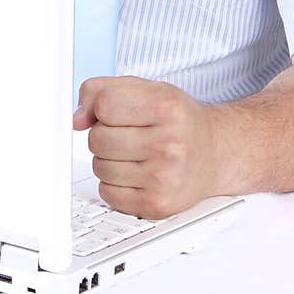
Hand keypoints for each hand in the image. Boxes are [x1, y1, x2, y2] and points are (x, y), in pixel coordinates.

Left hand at [72, 76, 216, 218]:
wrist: (216, 153)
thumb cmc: (179, 121)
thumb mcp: (149, 89)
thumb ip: (104, 90)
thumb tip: (76, 118)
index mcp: (167, 107)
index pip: (104, 104)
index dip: (100, 108)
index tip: (112, 111)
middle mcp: (169, 143)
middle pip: (98, 139)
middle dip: (104, 135)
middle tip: (127, 134)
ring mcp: (164, 178)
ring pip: (99, 167)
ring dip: (109, 160)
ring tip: (135, 154)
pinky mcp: (157, 205)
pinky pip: (107, 193)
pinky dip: (114, 184)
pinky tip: (136, 174)